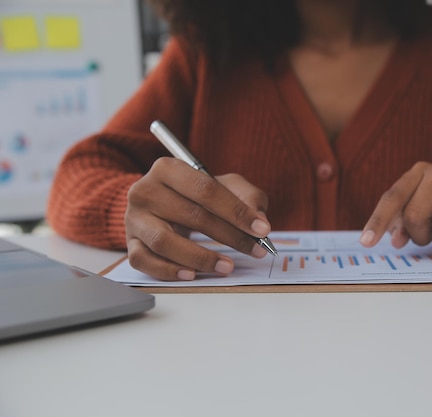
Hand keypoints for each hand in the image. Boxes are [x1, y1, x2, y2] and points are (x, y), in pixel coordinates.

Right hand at [125, 157, 270, 280]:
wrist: (163, 201)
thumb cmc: (198, 194)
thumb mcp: (226, 185)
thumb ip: (247, 198)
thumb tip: (260, 221)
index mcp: (168, 169)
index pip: (206, 190)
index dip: (237, 211)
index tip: (262, 229)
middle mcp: (146, 191)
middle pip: (191, 216)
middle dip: (230, 236)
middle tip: (255, 250)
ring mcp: (134, 219)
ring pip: (164, 242)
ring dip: (200, 258)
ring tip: (226, 267)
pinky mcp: (130, 243)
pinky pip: (144, 261)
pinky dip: (168, 270)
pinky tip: (191, 275)